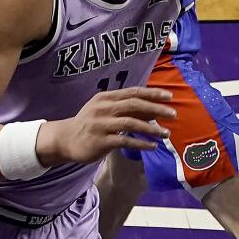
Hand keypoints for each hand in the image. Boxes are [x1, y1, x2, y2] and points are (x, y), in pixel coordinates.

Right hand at [37, 88, 173, 165]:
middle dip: (157, 108)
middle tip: (173, 114)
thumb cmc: (91, 122)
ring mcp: (101, 125)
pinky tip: (152, 146)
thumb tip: (155, 108)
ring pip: (131, 123)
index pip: (134, 92)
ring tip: (166, 133)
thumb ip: (127, 108)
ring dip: (151, 128)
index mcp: (107, 97)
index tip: (169, 96)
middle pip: (135, 105)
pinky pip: (125, 141)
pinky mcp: (100, 141)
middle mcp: (104, 108)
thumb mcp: (105, 109)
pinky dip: (141, 143)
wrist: (65, 139)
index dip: (153, 93)